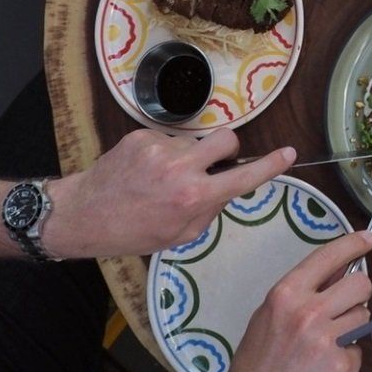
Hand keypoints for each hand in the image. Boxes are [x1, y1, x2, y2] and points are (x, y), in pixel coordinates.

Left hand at [44, 129, 294, 257]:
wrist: (83, 215)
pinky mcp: (141, 136)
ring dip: (188, 156)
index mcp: (194, 198)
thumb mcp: (180, 235)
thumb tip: (227, 186)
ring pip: (195, 142)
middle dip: (227, 150)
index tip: (289, 153)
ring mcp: (160, 148)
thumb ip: (210, 209)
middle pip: (227, 139)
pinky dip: (163, 153)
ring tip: (161, 177)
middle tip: (212, 165)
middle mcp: (181, 169)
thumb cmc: (133, 233)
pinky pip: (168, 139)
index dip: (270, 165)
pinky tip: (144, 171)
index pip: (244, 177)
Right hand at [215, 232, 371, 371]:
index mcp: (286, 294)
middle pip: (360, 284)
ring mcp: (327, 340)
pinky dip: (347, 358)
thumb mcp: (268, 316)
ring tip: (325, 345)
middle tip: (344, 307)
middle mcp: (308, 312)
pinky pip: (358, 349)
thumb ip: (301, 292)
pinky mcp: (341, 366)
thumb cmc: (257, 362)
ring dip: (352, 327)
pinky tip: (324, 368)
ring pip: (364, 316)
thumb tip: (338, 271)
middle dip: (357, 294)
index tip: (369, 239)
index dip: (353, 244)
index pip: (328, 256)